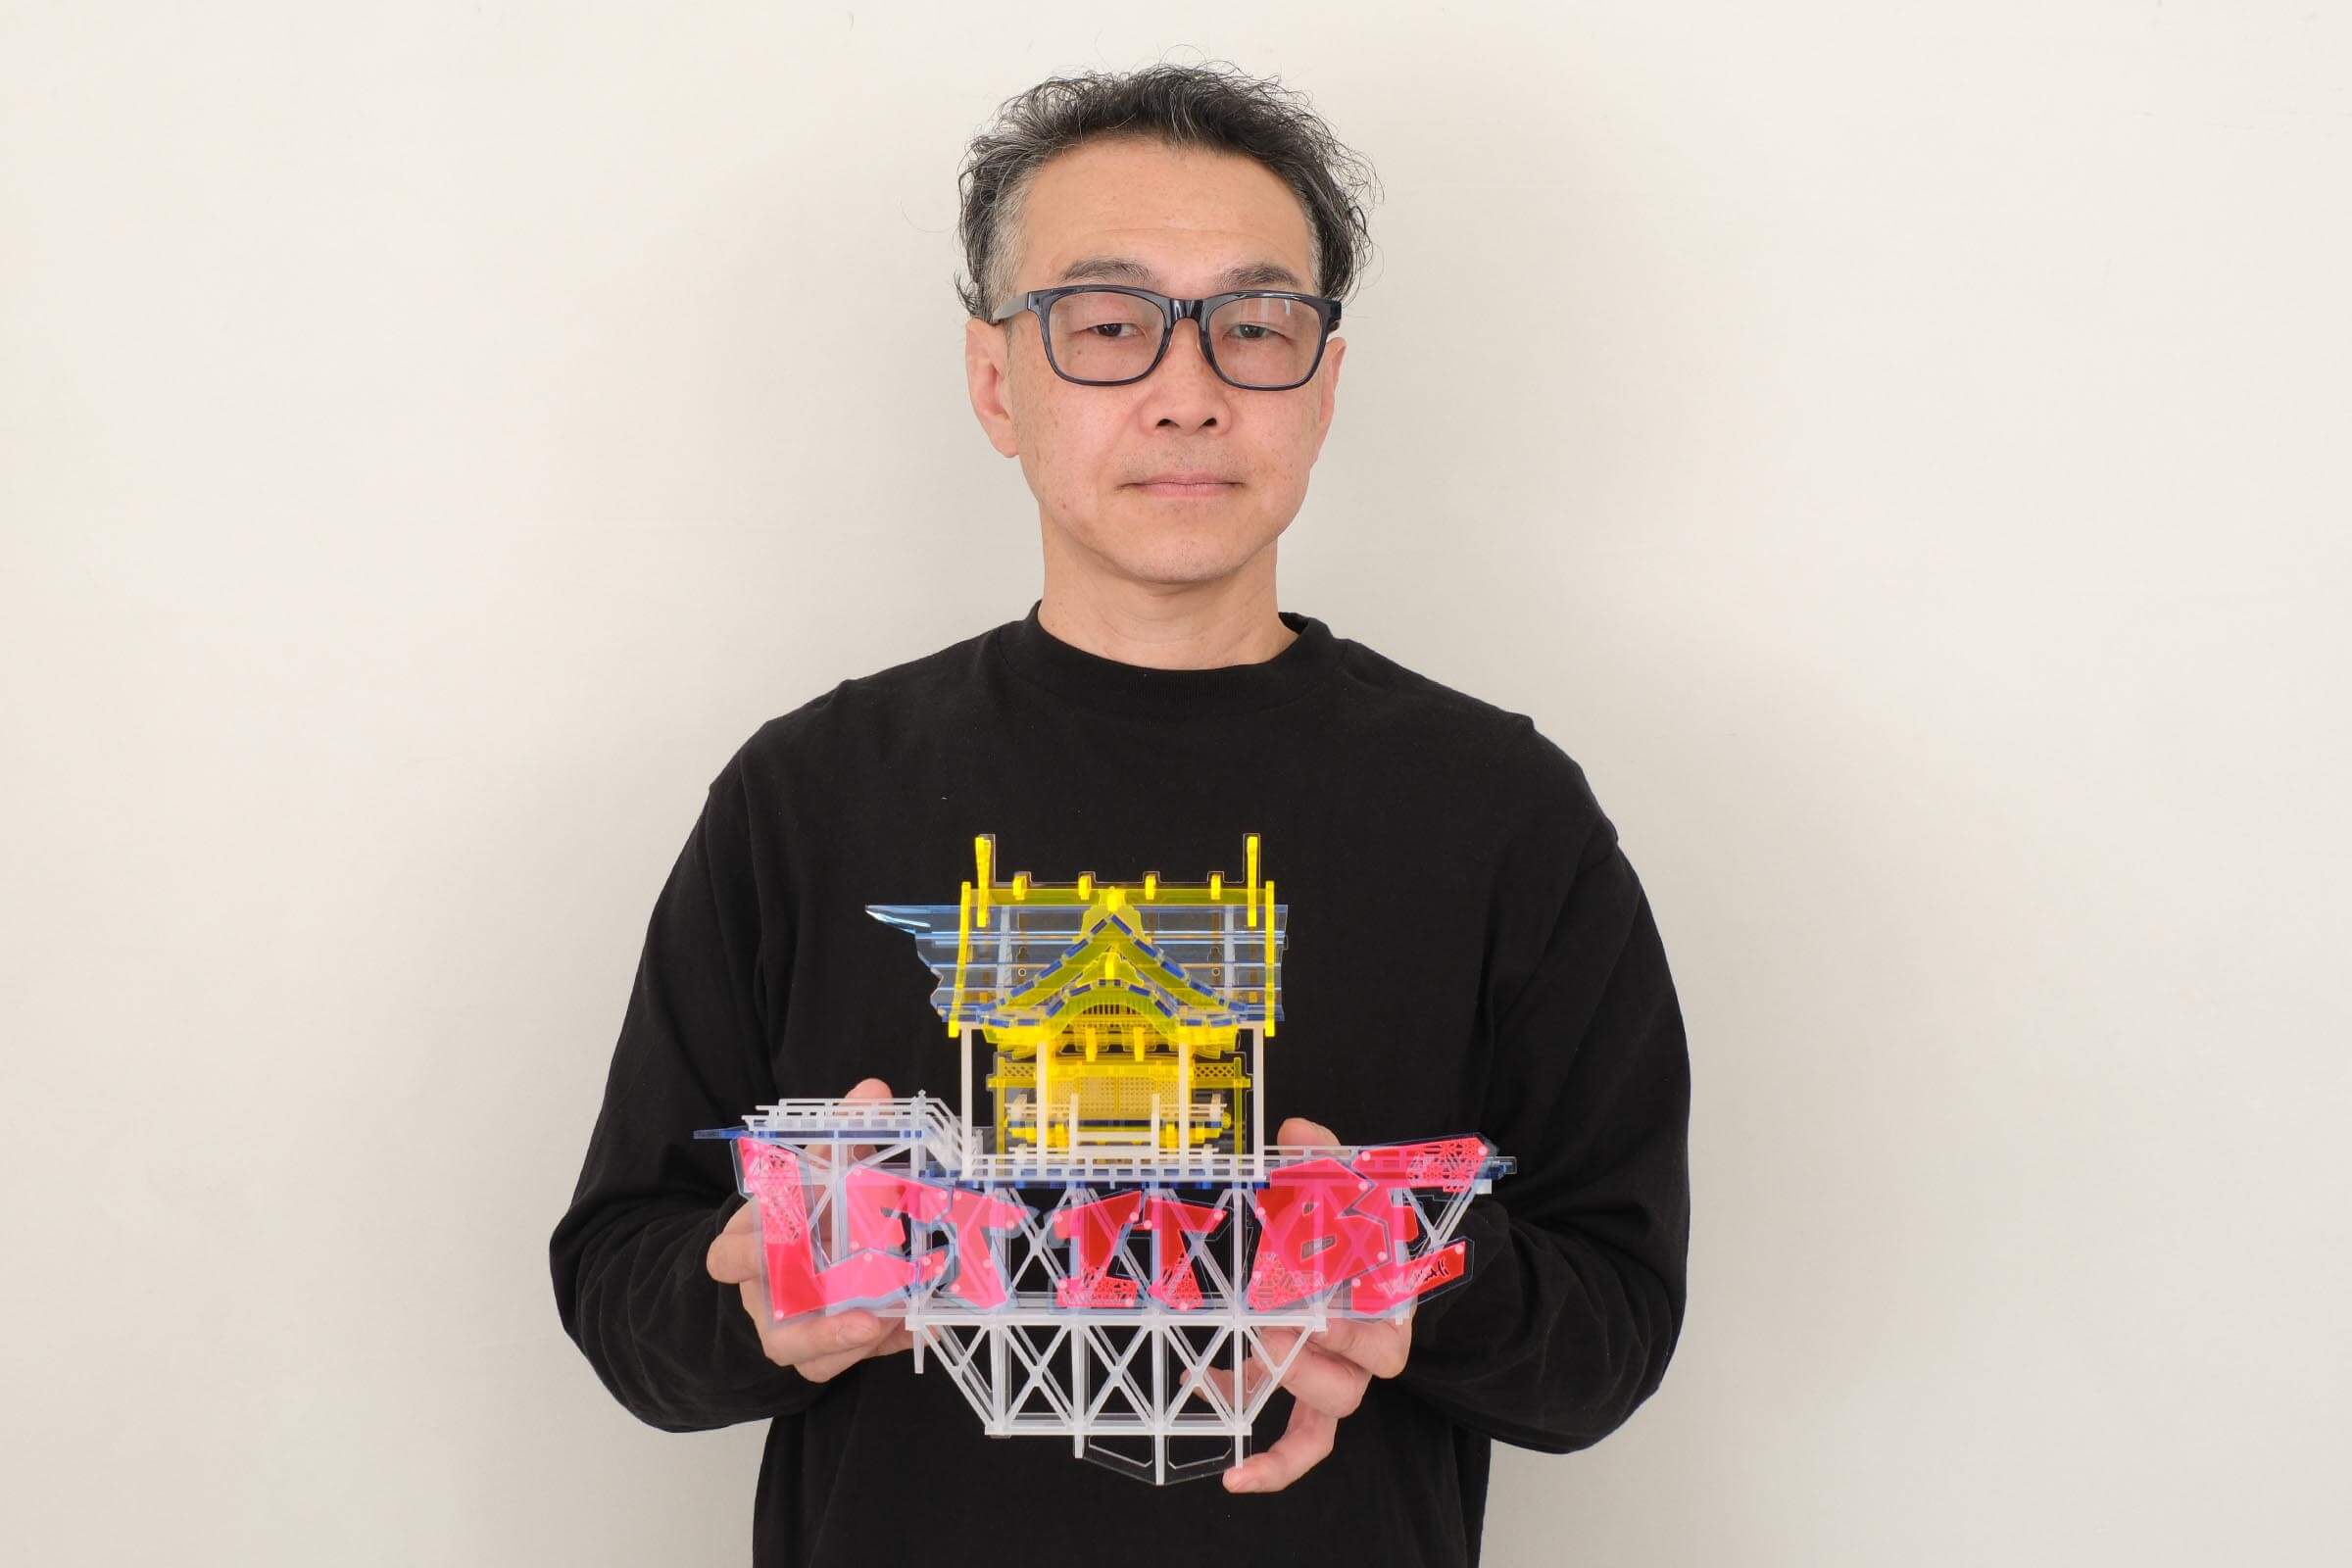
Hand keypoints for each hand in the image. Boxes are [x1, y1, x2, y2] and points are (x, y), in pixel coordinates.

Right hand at [705, 1075, 915, 1381]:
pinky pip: (833, 1364)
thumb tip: (873, 1090)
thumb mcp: (820, 1170)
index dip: (746, 1247)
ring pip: (791, 1347)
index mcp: (750, 1241)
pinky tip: (911, 1327)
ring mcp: (784, 1325)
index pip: (728, 1252)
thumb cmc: (807, 1211)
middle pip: (761, 1308)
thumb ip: (843, 1133)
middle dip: (792, 1298)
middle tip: (836, 1282)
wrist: (796, 1262)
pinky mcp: (813, 1354)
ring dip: (837, 1338)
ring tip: (883, 1321)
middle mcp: (761, 1288)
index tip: (781, 1233)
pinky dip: (875, 1347)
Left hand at [1220, 1115, 1415, 1494]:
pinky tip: (1232, 1473)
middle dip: (1307, 1358)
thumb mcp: (1344, 1180)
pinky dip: (1274, 1466)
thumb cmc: (1356, 1218)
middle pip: (1358, 1379)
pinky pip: (1305, 1444)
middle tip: (1265, 1327)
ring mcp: (1342, 1376)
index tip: (1317, 1310)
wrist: (1364, 1250)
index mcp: (1388, 1299)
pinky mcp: (1310, 1396)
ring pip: (1330, 1412)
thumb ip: (1326, 1157)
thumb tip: (1299, 1133)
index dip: (1353, 1332)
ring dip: (1284, 1388)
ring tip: (1240, 1354)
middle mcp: (1371, 1348)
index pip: (1386, 1335)